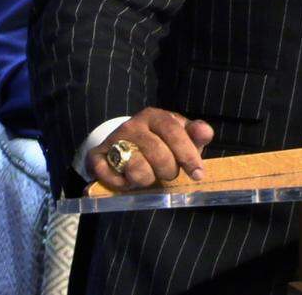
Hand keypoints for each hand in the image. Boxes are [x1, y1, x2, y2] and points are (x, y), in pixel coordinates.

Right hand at [87, 107, 214, 190]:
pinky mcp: (96, 156)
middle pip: (157, 152)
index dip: (187, 154)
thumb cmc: (160, 143)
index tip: (197, 174)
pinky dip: (122, 185)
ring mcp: (113, 139)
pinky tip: (127, 181)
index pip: (173, 131)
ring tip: (148, 177)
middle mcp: (132, 125)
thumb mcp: (180, 137)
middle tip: (168, 175)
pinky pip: (110, 177)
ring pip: (136, 167)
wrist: (124, 146)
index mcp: (155, 116)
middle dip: (168, 170)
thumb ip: (195, 135)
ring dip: (146, 180)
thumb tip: (206, 132)